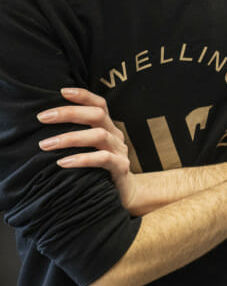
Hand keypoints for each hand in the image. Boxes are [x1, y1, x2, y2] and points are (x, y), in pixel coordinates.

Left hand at [37, 87, 136, 207]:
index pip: (100, 104)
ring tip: (45, 145)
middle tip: (42, 117)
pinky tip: (63, 163)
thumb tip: (43, 125)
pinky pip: (103, 159)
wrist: (124, 194)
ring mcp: (120, 151)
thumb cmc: (98, 170)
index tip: (62, 91)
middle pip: (97, 115)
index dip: (83, 95)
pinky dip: (82, 158)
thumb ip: (76, 135)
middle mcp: (116, 135)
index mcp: (108, 127)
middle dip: (68, 113)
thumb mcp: (90, 149)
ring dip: (69, 138)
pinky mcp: (121, 167)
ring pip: (98, 135)